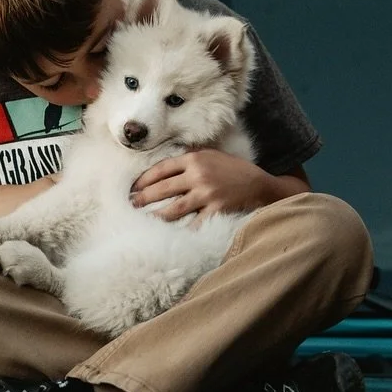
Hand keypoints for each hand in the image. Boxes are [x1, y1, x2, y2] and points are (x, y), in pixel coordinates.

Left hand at [131, 150, 281, 220]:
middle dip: (143, 198)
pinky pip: (194, 223)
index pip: (161, 168)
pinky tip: (170, 236)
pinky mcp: (217, 209)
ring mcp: (207, 193)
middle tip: (131, 206)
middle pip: (163, 189)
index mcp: (194, 159)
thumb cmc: (234, 170)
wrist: (260, 184)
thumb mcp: (212, 155)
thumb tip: (166, 163)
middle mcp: (198, 175)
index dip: (144, 179)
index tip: (133, 188)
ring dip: (156, 216)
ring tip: (144, 221)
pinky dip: (182, 230)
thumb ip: (191, 157)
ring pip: (173, 208)